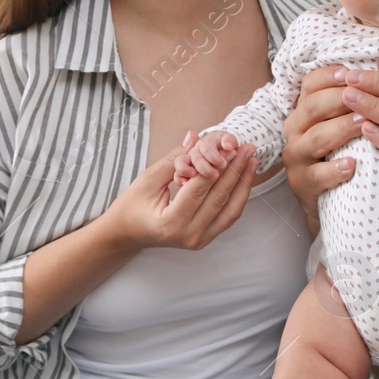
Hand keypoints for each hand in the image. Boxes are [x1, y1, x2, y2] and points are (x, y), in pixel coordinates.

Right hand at [103, 133, 257, 251]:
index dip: (217, 165)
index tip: (229, 146)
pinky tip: (243, 178)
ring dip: (243, 184)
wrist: (127, 234)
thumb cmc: (132, 207)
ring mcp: (199, 240)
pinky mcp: (205, 238)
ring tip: (251, 161)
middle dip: (235, 171)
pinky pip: (227, 217)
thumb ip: (174, 159)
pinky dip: (237, 197)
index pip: (200, 189)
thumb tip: (194, 138)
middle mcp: (189, 235)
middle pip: (219, 199)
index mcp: (171, 222)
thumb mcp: (147, 180)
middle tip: (246, 148)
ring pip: (230, 210)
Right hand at [281, 65, 361, 236]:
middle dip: (340, 99)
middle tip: (368, 96)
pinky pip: (316, 175)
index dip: (330, 76)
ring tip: (365, 124)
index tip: (352, 72)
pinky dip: (334, 170)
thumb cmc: (340, 151)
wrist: (326, 197)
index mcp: (305, 109)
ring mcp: (297, 156)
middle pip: (312, 106)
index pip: (311, 83)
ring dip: (341, 128)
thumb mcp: (342, 123)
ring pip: (315, 137)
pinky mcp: (302, 183)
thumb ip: (354, 101)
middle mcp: (296, 128)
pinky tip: (352, 165)